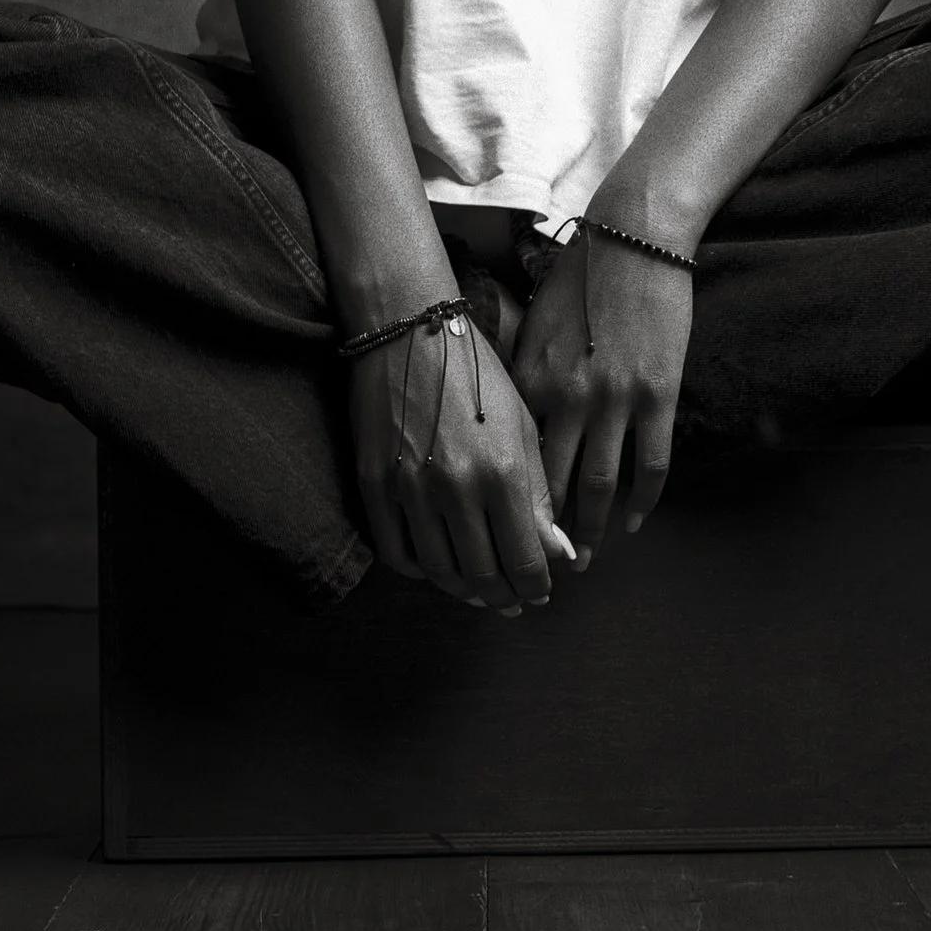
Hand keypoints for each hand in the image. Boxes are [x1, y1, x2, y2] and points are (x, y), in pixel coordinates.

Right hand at [348, 315, 574, 613]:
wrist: (409, 329)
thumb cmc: (477, 371)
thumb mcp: (522, 424)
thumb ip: (538, 494)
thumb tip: (556, 553)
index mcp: (503, 471)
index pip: (526, 561)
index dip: (536, 587)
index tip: (539, 592)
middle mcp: (456, 488)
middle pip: (483, 576)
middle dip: (504, 597)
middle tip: (512, 600)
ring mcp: (410, 490)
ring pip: (441, 572)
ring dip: (464, 590)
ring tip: (479, 589)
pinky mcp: (374, 485)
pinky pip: (396, 553)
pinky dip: (419, 570)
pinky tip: (436, 565)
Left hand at [511, 229, 694, 564]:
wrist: (634, 237)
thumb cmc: (580, 276)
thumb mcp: (533, 325)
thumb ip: (522, 377)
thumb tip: (511, 427)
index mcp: (530, 380)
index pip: (515, 459)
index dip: (510, 502)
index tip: (504, 530)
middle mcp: (567, 397)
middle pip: (553, 484)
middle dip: (546, 533)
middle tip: (543, 565)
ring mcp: (615, 400)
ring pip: (599, 485)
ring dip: (591, 529)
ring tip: (585, 558)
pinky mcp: (657, 396)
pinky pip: (649, 465)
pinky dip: (641, 502)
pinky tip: (632, 522)